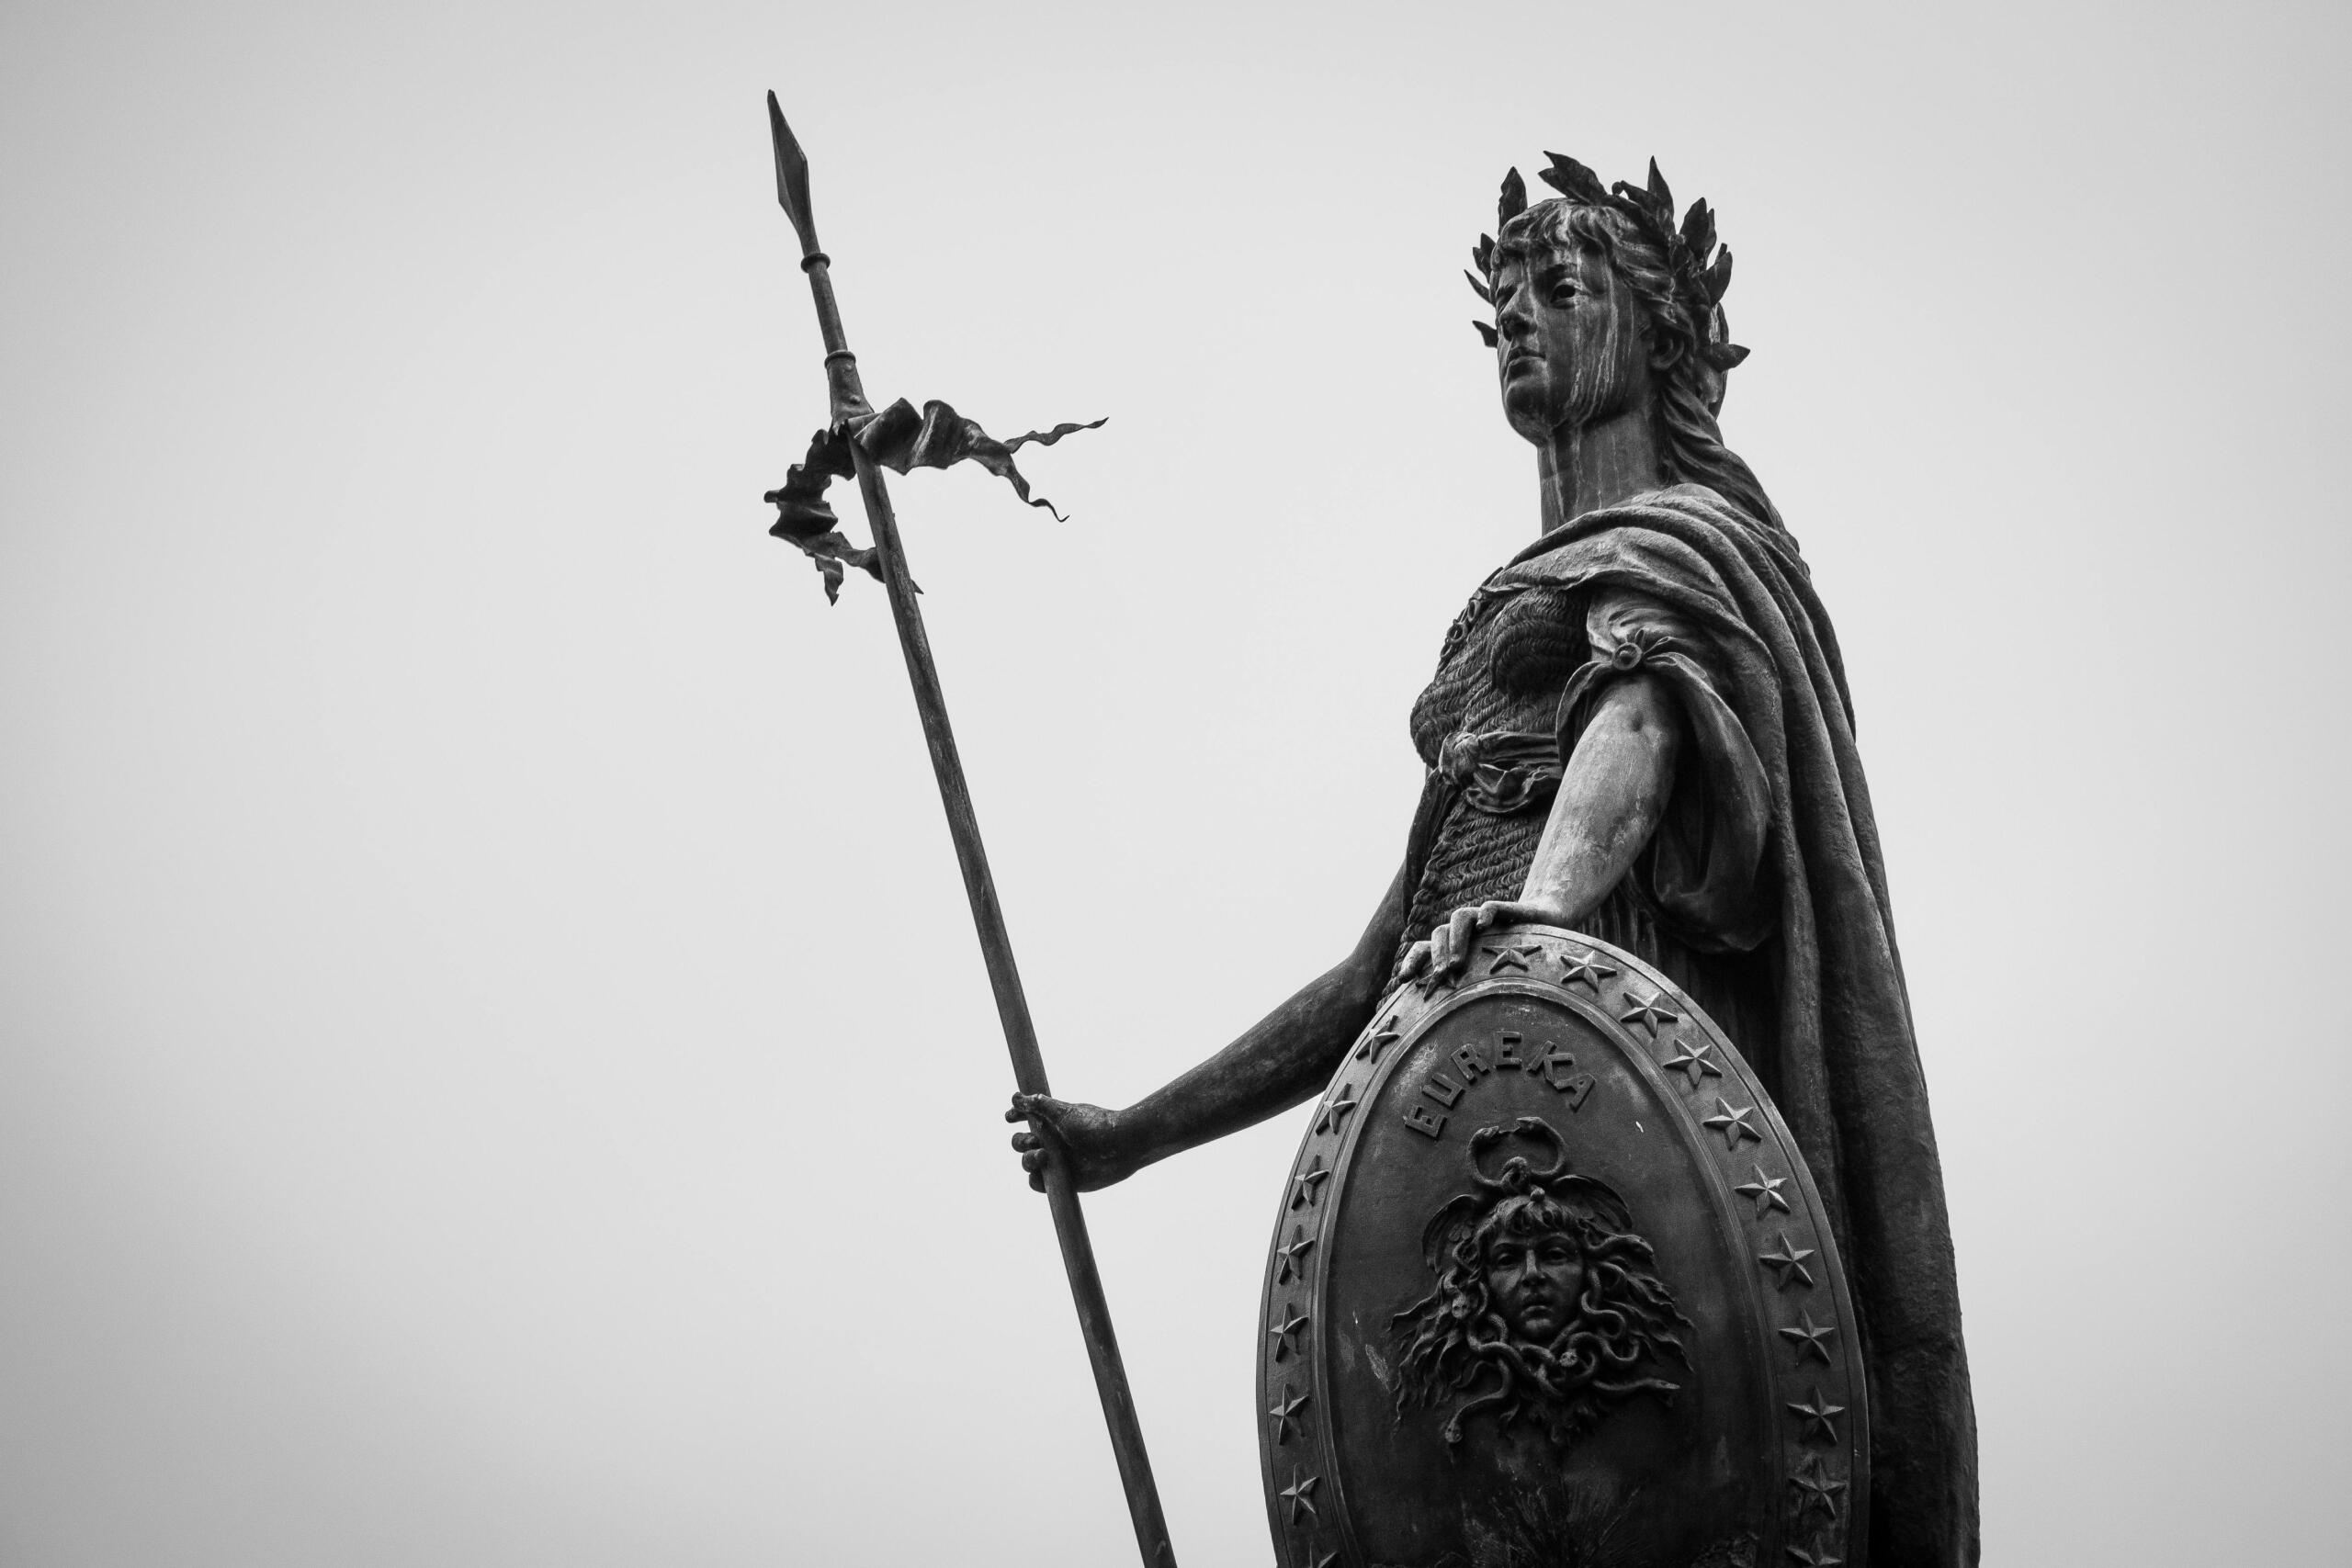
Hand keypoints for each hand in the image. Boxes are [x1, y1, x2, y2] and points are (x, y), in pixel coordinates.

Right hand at [1006, 1093, 1139, 1192]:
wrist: (1120, 1146)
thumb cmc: (1094, 1125)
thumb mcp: (1063, 1113)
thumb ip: (1039, 1105)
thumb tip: (1016, 1098)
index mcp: (1051, 1124)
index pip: (1025, 1119)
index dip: (1015, 1117)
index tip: (1010, 1117)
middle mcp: (1052, 1142)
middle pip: (1021, 1143)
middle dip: (1020, 1142)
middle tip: (1034, 1141)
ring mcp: (1056, 1162)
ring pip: (1027, 1163)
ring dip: (1028, 1160)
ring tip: (1043, 1156)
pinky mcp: (1063, 1181)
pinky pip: (1038, 1184)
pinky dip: (1036, 1180)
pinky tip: (1041, 1174)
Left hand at [1390, 900, 1552, 987]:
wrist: (1545, 922)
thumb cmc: (1513, 959)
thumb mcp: (1489, 979)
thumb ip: (1470, 995)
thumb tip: (1449, 1028)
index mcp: (1453, 947)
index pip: (1423, 948)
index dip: (1412, 961)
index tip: (1403, 979)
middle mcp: (1463, 931)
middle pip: (1438, 933)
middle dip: (1437, 956)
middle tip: (1441, 977)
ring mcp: (1482, 918)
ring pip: (1459, 918)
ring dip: (1456, 939)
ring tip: (1457, 963)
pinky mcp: (1506, 909)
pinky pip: (1491, 907)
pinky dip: (1485, 914)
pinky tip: (1483, 926)